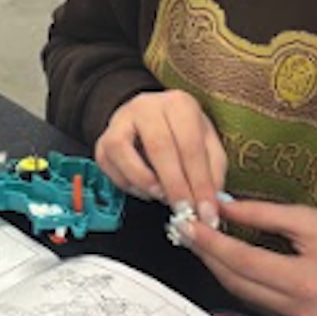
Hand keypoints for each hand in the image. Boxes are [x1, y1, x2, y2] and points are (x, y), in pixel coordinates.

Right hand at [95, 90, 227, 225]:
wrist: (151, 120)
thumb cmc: (182, 133)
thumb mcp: (207, 144)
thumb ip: (213, 170)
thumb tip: (211, 201)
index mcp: (179, 104)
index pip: (191, 145)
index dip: (200, 182)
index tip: (207, 211)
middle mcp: (147, 106)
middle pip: (159, 146)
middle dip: (174, 186)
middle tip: (185, 211)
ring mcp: (120, 120)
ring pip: (123, 150)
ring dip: (144, 182)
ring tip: (162, 197)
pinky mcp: (103, 139)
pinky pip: (108, 164)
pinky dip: (127, 183)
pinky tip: (145, 191)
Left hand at [186, 196, 316, 315]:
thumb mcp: (314, 221)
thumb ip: (266, 214)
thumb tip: (226, 206)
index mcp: (302, 282)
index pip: (242, 260)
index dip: (210, 241)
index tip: (189, 223)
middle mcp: (294, 309)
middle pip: (234, 281)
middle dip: (206, 255)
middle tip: (187, 230)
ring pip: (241, 294)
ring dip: (219, 268)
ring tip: (202, 241)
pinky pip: (256, 302)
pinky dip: (239, 280)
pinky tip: (230, 261)